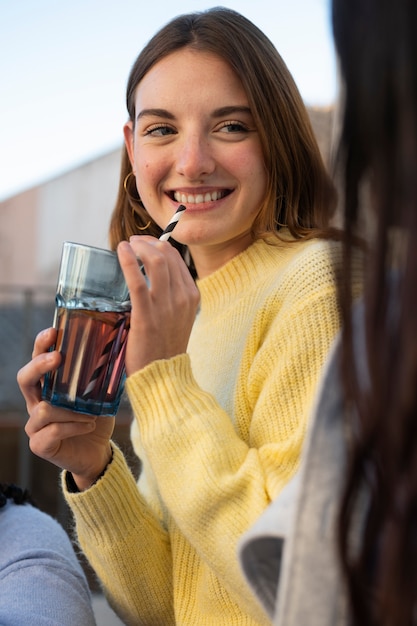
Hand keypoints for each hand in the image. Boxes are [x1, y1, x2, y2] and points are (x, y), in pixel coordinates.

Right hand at [17, 327, 113, 489]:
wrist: (98, 453)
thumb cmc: (96, 419)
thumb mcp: (101, 394)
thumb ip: (104, 375)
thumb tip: (124, 346)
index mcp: (48, 387)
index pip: (36, 360)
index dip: (40, 345)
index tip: (53, 332)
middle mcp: (36, 403)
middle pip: (24, 379)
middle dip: (39, 365)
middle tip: (58, 357)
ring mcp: (35, 425)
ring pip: (43, 409)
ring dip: (69, 410)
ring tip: (90, 414)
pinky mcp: (40, 445)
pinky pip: (52, 431)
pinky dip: (73, 427)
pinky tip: (89, 425)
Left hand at [117, 237, 199, 374]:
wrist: (163, 375)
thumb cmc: (165, 347)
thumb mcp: (178, 317)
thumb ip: (171, 296)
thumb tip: (153, 277)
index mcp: (192, 296)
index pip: (176, 259)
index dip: (157, 245)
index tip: (144, 243)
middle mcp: (183, 297)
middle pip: (166, 254)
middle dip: (147, 242)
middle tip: (133, 242)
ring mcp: (166, 306)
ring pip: (155, 261)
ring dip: (138, 247)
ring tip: (126, 245)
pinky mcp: (147, 315)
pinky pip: (137, 280)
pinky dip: (127, 261)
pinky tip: (120, 251)